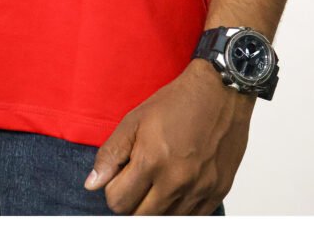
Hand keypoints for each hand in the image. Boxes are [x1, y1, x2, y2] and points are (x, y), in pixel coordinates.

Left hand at [84, 58, 255, 213]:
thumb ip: (111, 154)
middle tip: (137, 180)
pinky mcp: (217, 193)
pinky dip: (178, 208)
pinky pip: (190, 219)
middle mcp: (176, 181)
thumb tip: (92, 184)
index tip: (121, 176)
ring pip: (164, 222)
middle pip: (139, 218)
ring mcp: (199, 190)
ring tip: (158, 180)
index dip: (113, 189)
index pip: (117, 202)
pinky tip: (177, 186)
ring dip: (155, 207)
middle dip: (131, 201)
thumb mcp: (135, 119)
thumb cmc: (178, 102)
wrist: (220, 91)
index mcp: (152, 160)